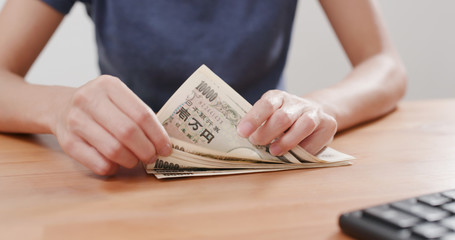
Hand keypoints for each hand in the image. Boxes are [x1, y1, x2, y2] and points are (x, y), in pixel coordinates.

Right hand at [52, 75, 171, 174]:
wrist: (60, 107)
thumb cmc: (101, 107)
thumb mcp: (119, 99)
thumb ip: (139, 115)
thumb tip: (163, 143)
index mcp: (109, 85)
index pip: (141, 115)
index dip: (158, 135)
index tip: (166, 148)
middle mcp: (89, 99)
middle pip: (128, 132)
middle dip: (146, 149)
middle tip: (152, 157)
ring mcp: (75, 120)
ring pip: (113, 149)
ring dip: (131, 160)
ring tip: (135, 160)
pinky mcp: (67, 141)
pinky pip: (98, 163)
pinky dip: (113, 168)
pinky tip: (116, 164)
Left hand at [237, 90, 336, 155]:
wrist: (314, 113)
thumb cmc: (284, 120)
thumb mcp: (269, 117)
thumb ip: (260, 126)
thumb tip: (246, 141)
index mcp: (278, 97)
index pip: (266, 104)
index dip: (254, 118)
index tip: (242, 132)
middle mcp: (296, 102)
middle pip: (283, 117)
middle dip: (268, 132)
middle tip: (256, 143)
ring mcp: (314, 112)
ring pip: (304, 125)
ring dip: (287, 141)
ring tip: (274, 151)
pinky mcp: (328, 124)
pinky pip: (316, 139)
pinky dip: (303, 149)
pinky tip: (294, 155)